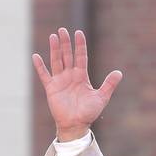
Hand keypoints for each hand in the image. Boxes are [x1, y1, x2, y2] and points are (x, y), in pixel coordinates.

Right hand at [31, 27, 122, 141]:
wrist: (77, 125)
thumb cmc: (89, 112)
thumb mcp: (101, 97)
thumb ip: (109, 84)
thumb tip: (119, 72)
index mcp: (82, 76)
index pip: (81, 57)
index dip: (80, 45)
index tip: (79, 33)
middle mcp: (70, 76)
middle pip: (67, 56)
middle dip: (65, 43)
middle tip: (63, 30)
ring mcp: (60, 81)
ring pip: (56, 61)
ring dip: (54, 49)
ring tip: (53, 36)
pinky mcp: (51, 88)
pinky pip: (44, 75)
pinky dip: (40, 66)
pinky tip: (36, 56)